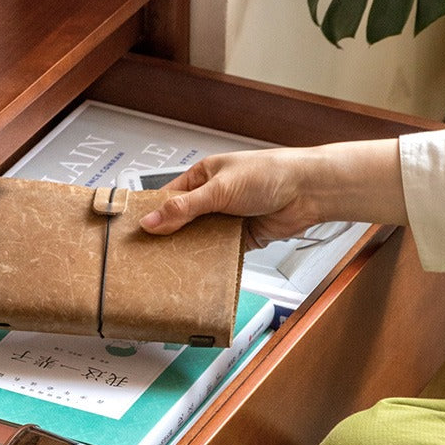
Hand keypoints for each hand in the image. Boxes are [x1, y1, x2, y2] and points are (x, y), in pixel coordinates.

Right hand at [139, 140, 407, 242]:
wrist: (308, 191)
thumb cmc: (269, 174)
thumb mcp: (218, 190)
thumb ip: (183, 209)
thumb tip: (151, 222)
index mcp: (203, 177)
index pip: (169, 197)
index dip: (153, 215)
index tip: (136, 233)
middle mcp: (213, 198)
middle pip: (182, 222)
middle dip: (169, 237)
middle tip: (149, 256)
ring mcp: (226, 218)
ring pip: (200, 239)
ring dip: (191, 251)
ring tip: (170, 267)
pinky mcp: (241, 238)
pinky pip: (219, 252)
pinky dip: (211, 260)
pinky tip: (198, 270)